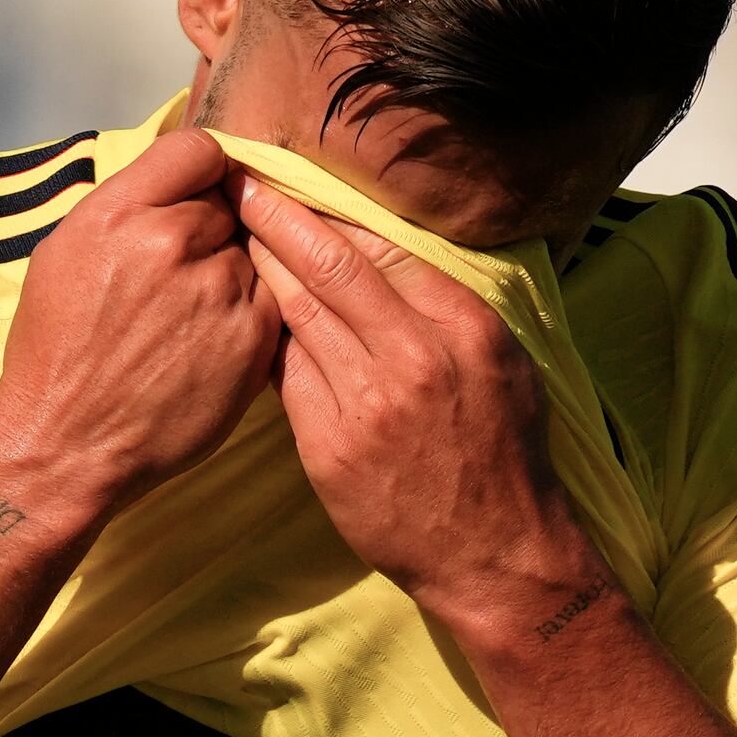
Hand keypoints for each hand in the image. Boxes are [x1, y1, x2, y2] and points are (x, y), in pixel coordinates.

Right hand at [0, 129, 284, 515]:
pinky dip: (247, 315)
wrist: (66, 444)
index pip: (197, 149)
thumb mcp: (64, 254)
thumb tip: (176, 184)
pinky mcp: (252, 338)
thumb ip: (126, 208)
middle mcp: (172, 241)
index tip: (195, 196)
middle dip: (209, 232)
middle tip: (177, 278)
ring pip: (251, 253)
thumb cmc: (57, 351)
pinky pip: (271, 299)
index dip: (200, 172)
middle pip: (227, 203)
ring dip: (229, 276)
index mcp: (118, 213)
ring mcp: (218, 290)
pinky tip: (208, 345)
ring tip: (186, 321)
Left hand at [240, 176, 614, 645]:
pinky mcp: (330, 444)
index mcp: (462, 326)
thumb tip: (393, 256)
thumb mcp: (503, 364)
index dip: (332, 213)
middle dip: (278, 219)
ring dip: (262, 272)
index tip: (298, 187)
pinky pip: (288, 376)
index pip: (383, 248)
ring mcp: (367, 401)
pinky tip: (246, 317)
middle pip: (330, 266)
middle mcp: (414, 355)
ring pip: (299, 315)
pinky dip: (269, 342)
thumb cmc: (503, 454)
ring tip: (232, 236)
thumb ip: (449, 309)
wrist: (493, 552)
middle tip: (240, 184)